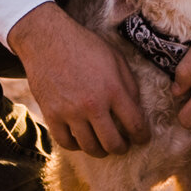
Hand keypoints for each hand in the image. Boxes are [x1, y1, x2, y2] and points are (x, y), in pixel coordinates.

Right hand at [10, 2, 145, 157]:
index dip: (142, 136)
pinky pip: (66, 143)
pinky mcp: (52, 115)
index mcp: (113, 89)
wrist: (47, 39)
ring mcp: (70, 112)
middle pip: (112, 143)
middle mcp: (92, 104)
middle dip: (122, 148)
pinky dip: (77, 146)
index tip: (142, 139)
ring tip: (103, 146)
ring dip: (100, 150)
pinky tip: (82, 140)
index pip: (135, 124)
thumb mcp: (115, 59)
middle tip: (123, 145)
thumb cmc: (85, 46)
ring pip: (90, 147)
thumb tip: (136, 110)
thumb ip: (129, 85)